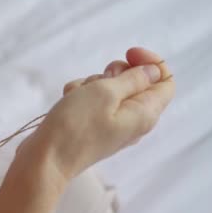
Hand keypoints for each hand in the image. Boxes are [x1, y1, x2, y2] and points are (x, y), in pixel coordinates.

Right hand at [25, 47, 174, 182]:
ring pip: (110, 90)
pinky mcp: (93, 127)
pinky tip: (68, 101)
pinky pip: (93, 102)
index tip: (127, 53)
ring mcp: (112, 125)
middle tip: (99, 80)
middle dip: (115, 73)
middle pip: (136, 83)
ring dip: (92, 84)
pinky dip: (81, 96)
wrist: (46, 159)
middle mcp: (133, 120)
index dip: (150, 62)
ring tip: (76, 95)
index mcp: (145, 113)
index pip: (165, 80)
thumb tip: (154, 71)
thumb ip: (134, 78)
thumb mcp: (106, 92)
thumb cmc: (76, 125)